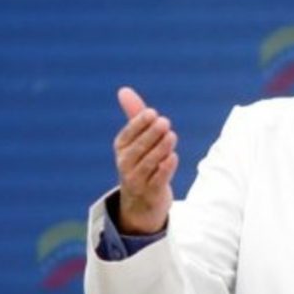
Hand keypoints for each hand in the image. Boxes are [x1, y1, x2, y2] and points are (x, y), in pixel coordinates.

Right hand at [113, 87, 178, 233]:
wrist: (140, 203)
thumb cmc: (140, 163)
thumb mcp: (136, 140)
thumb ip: (134, 115)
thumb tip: (123, 90)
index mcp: (121, 149)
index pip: (127, 135)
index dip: (139, 124)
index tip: (152, 113)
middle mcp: (125, 165)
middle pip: (138, 149)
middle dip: (151, 135)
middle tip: (165, 122)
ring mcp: (137, 181)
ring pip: (148, 164)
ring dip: (160, 149)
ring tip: (172, 136)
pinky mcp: (151, 193)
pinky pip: (157, 180)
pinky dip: (164, 169)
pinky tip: (173, 157)